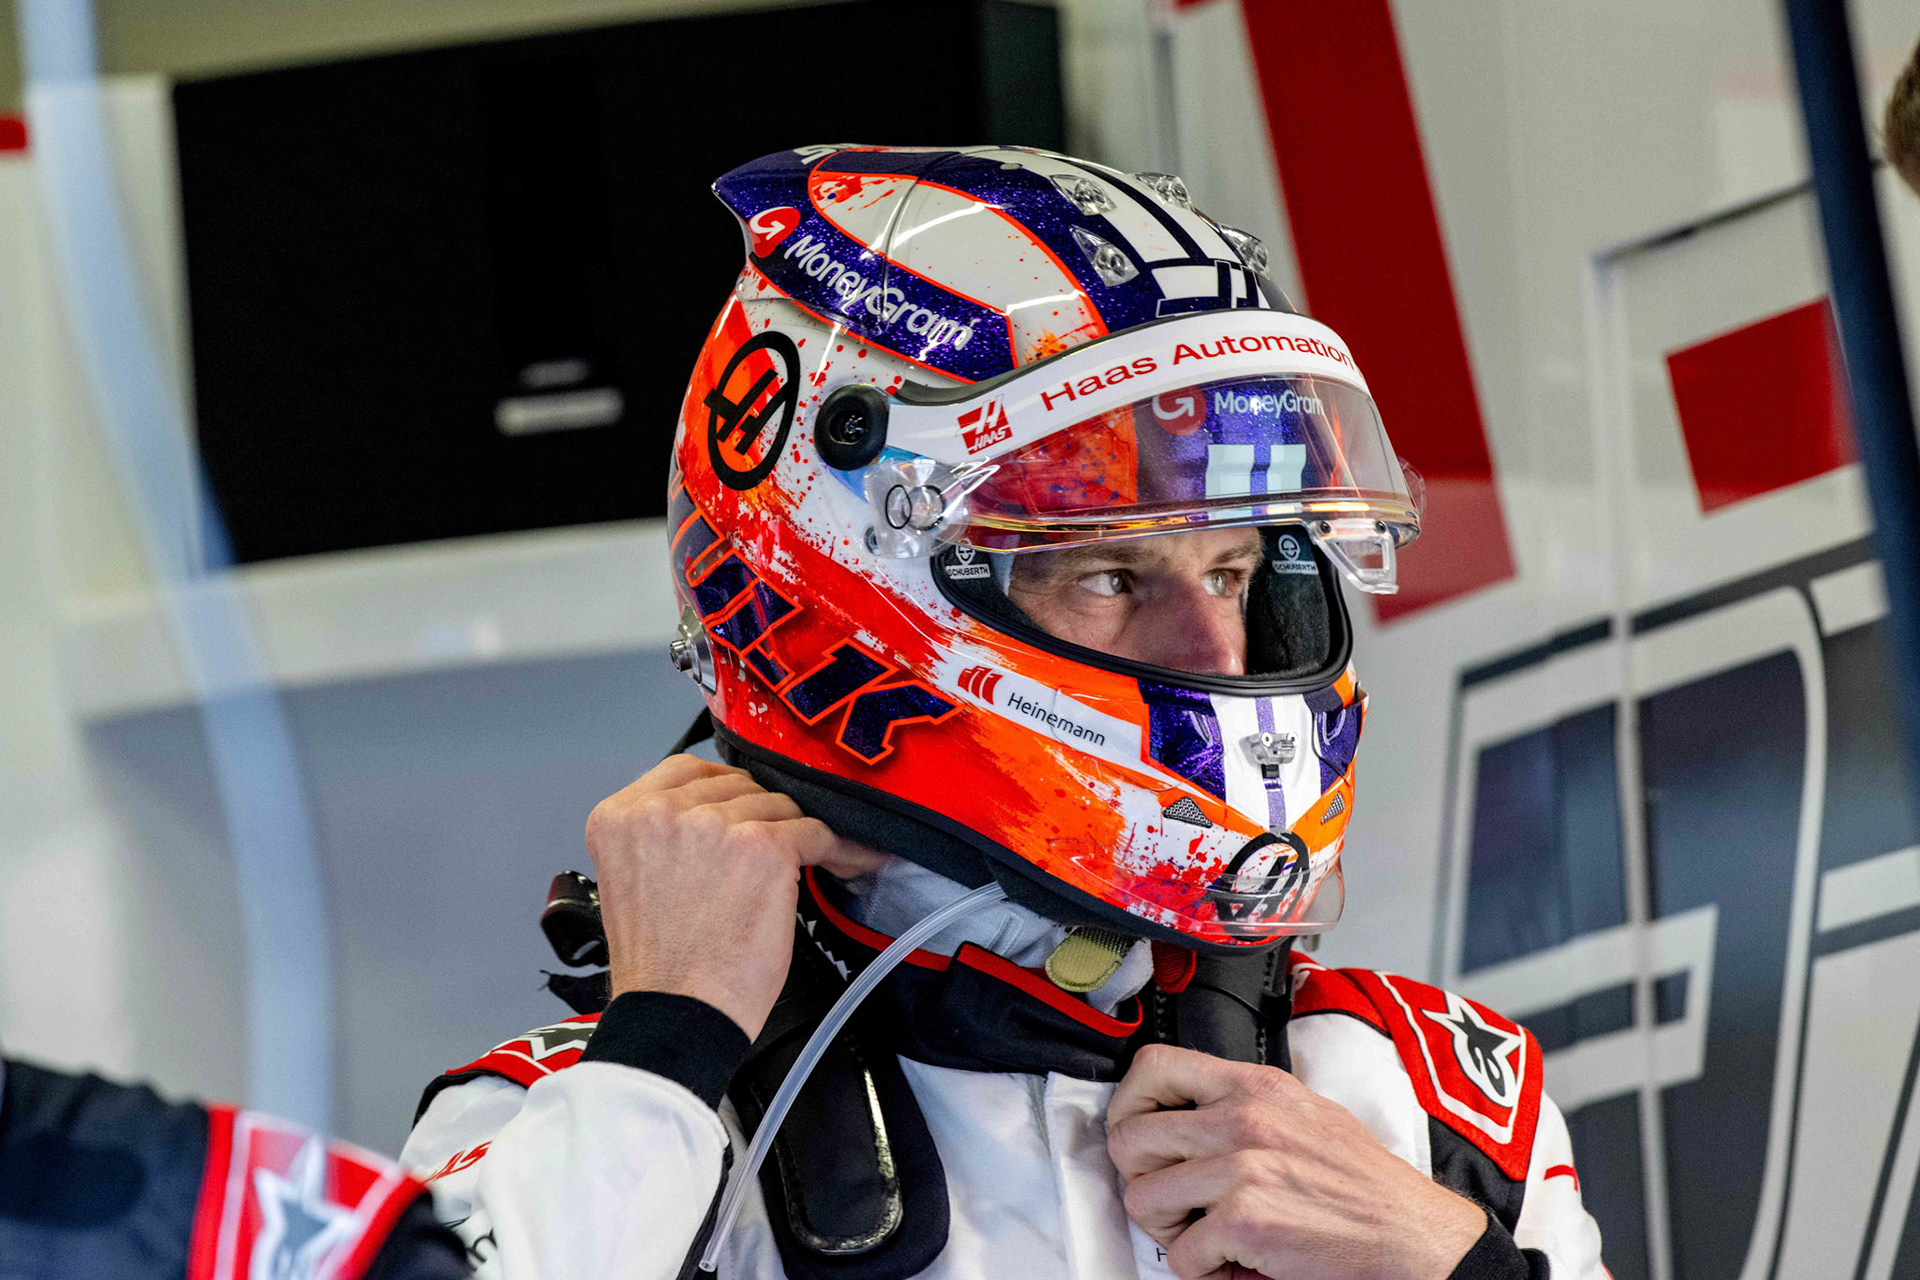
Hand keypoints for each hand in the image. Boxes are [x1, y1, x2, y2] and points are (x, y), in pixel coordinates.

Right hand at [585, 755, 886, 1040]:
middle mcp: (661, 811)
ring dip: (797, 834)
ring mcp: (713, 825)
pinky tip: (851, 859)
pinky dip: (840, 848)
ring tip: (815, 861)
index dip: (724, 792)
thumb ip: (666, 835)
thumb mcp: (636, 878)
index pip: (687, 770)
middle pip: (736, 786)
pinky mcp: (763, 847)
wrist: (677, 1014)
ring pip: (777, 806)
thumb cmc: (661, 965)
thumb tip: (726, 811)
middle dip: (760, 817)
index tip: (744, 812)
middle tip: (778, 852)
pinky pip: (816, 832)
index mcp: (620, 817)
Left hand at [1107, 1045, 1485, 1279]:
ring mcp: (1241, 1169)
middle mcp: (1242, 1119)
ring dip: (1169, 1228)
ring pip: (1142, 1199)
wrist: (1413, 1235)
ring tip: (1206, 1233)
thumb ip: (1245, 1104)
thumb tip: (1185, 1113)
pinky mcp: (1245, 1222)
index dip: (1129, 1104)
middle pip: (1129, 1138)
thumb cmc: (1364, 1183)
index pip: (1153, 1065)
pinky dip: (1202, 1270)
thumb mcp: (1305, 1112)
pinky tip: (1235, 1262)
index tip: (1140, 1134)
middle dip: (1142, 1178)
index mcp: (1255, 1086)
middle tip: (1176, 1199)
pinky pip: (1180, 1255)